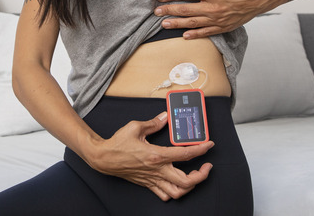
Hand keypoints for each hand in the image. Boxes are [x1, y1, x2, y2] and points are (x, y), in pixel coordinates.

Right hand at [86, 111, 213, 200]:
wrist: (104, 158)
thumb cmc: (118, 144)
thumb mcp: (135, 127)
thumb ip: (154, 122)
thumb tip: (165, 117)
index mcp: (156, 155)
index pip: (185, 154)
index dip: (201, 149)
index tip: (209, 145)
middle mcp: (157, 170)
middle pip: (186, 181)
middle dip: (201, 175)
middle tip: (206, 166)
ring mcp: (153, 179)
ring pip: (177, 192)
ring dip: (190, 186)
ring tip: (194, 176)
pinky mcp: (147, 184)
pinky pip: (164, 195)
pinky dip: (175, 192)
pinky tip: (177, 183)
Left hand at [154, 0, 283, 38]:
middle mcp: (212, 7)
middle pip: (185, 10)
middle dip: (169, 11)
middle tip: (156, 12)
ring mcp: (218, 19)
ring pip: (192, 23)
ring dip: (177, 24)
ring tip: (164, 24)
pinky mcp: (224, 26)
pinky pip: (206, 32)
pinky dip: (195, 34)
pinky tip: (184, 35)